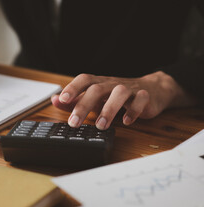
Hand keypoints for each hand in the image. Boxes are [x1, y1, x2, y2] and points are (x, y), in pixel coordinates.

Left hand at [51, 71, 196, 129]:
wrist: (152, 89)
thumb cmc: (116, 95)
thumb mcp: (95, 97)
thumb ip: (75, 100)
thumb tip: (54, 100)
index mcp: (99, 82)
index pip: (84, 80)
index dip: (73, 88)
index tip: (62, 100)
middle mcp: (112, 83)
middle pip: (97, 89)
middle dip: (84, 105)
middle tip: (74, 122)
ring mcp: (129, 89)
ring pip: (119, 93)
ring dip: (109, 109)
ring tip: (100, 126)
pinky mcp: (144, 96)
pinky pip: (140, 100)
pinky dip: (133, 110)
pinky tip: (127, 121)